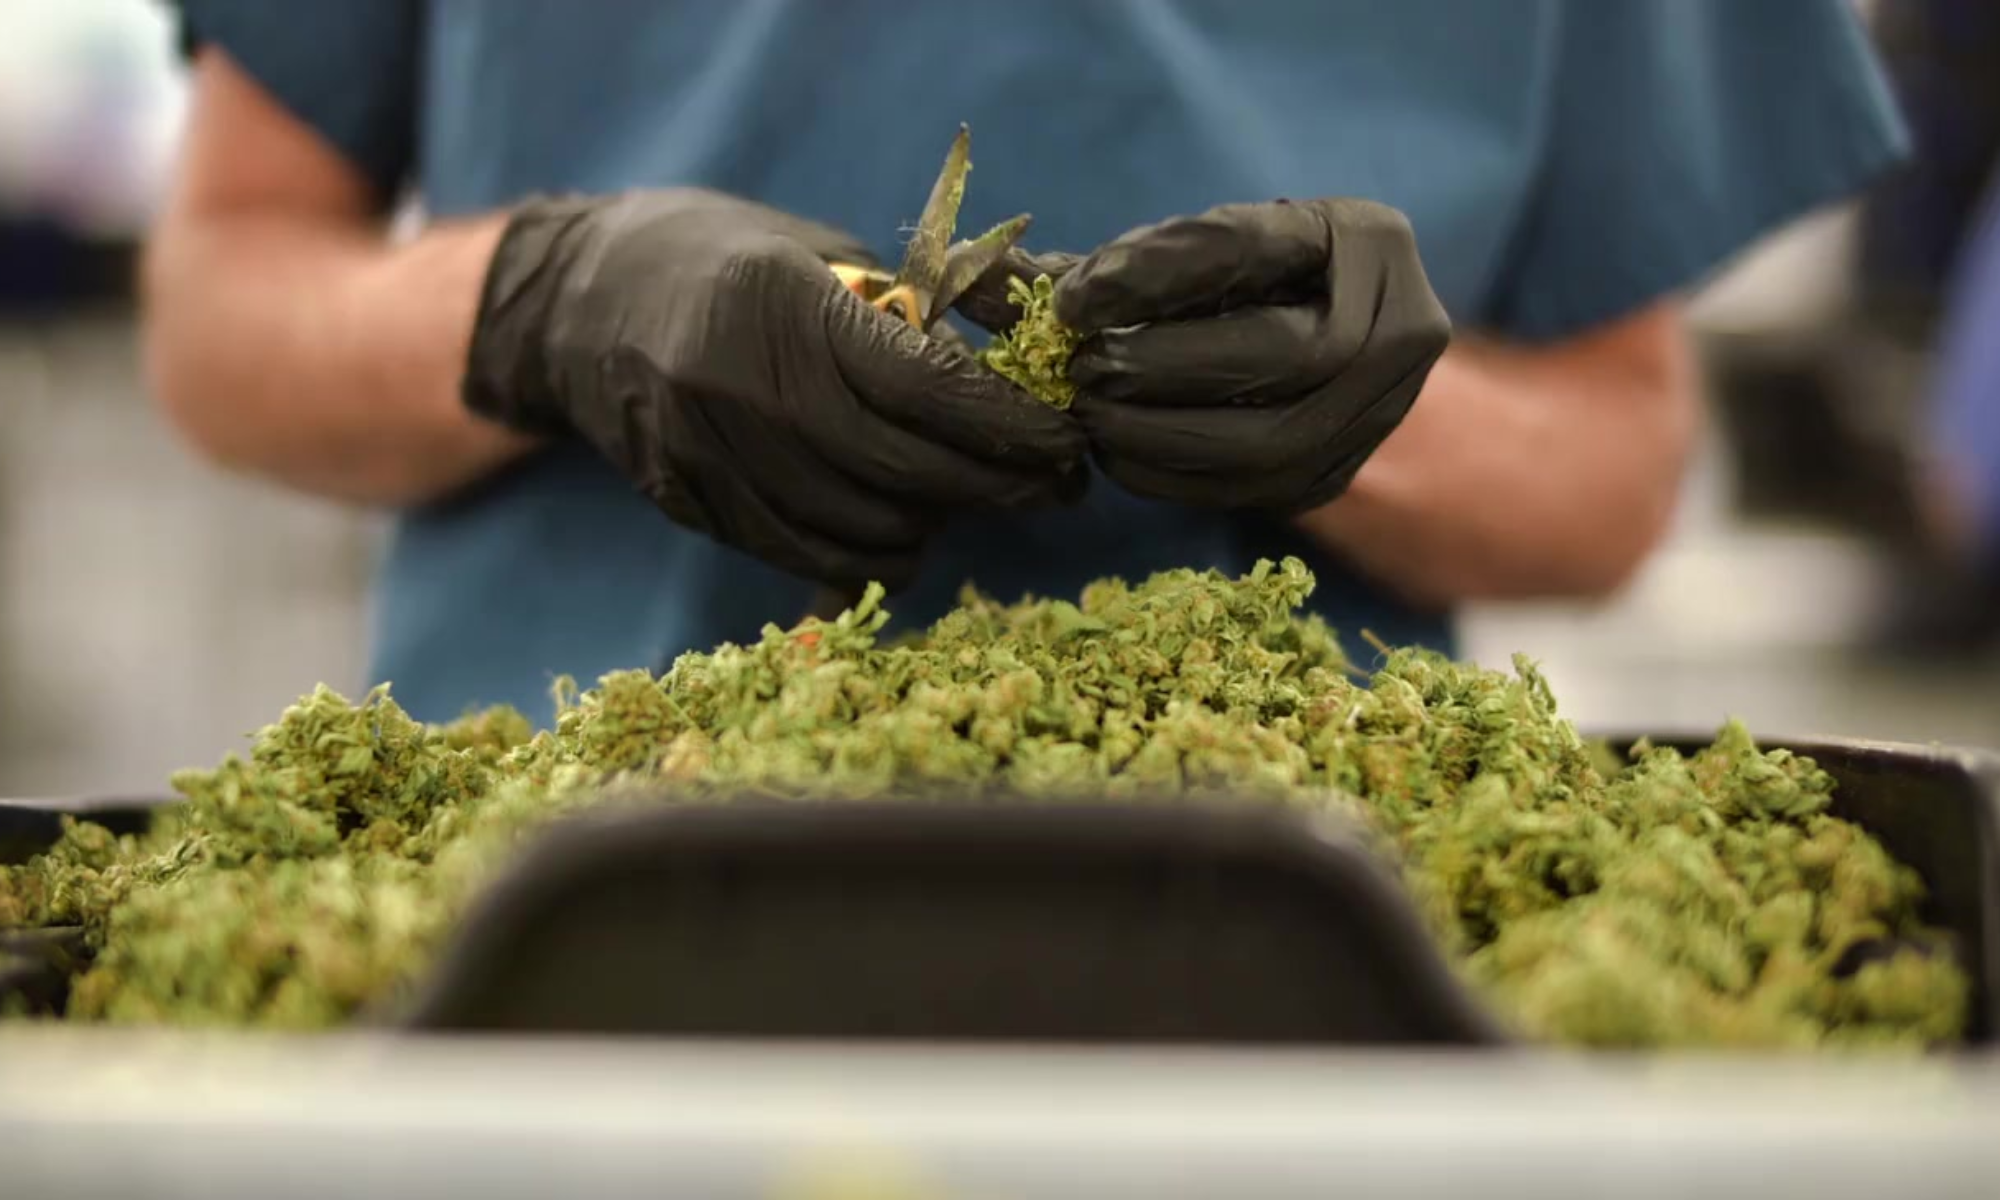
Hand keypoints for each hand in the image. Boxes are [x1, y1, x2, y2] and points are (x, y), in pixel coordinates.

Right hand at [462, 190, 1087, 589]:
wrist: (580, 301)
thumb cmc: (725, 261)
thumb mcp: (816, 255)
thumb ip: (906, 316)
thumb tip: (1013, 382)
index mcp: (782, 304)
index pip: (924, 387)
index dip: (1011, 427)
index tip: (1069, 445)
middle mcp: (739, 384)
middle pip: (903, 471)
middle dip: (998, 486)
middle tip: (1055, 486)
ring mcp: (708, 454)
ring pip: (861, 529)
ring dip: (937, 525)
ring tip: (973, 498)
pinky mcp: (689, 504)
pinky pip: (805, 557)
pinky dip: (870, 557)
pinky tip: (905, 533)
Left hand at [956, 199, 1449, 511]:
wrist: (1322, 336)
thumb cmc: (1236, 280)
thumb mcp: (1191, 250)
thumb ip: (1099, 264)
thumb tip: (971, 278)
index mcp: (1367, 238)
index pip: (1252, 251)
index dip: (1154, 276)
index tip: (1069, 301)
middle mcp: (1403, 326)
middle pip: (1284, 357)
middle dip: (1166, 369)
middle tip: (1079, 372)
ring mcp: (1382, 413)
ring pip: (1273, 442)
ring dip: (1163, 435)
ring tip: (1090, 415)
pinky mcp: (1339, 477)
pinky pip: (1254, 494)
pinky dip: (1174, 478)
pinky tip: (1118, 454)